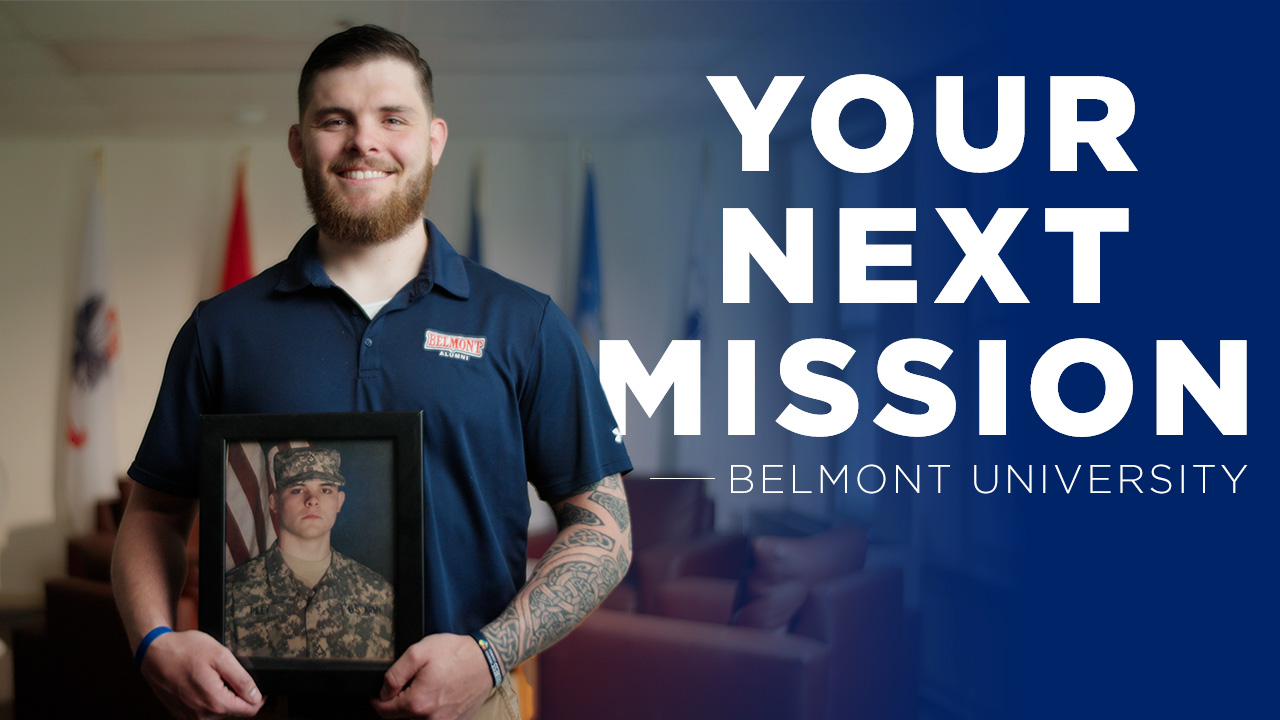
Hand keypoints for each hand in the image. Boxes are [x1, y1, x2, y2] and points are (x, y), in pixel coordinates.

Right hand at [139, 630, 263, 719]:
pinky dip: (206, 698)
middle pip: (235, 710)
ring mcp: (190, 716)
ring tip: (210, 676)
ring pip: (219, 711)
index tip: (254, 685)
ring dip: (221, 695)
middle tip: (225, 673)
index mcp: (215, 702)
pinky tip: (199, 683)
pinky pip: (203, 711)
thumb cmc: (184, 651)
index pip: (250, 710)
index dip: (257, 696)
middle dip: (236, 693)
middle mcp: (202, 715)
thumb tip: (256, 695)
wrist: (154, 654)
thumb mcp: (220, 656)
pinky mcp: (182, 714)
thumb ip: (241, 679)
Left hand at [372, 633, 492, 718]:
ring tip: (428, 685)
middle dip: (400, 701)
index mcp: (417, 703)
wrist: (486, 660)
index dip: (378, 699)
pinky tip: (440, 693)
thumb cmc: (454, 654)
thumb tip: (383, 693)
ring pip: (417, 719)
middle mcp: (430, 719)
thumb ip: (394, 675)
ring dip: (417, 706)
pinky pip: (435, 719)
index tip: (381, 691)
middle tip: (411, 682)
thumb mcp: (418, 652)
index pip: (384, 711)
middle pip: (400, 717)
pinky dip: (432, 709)